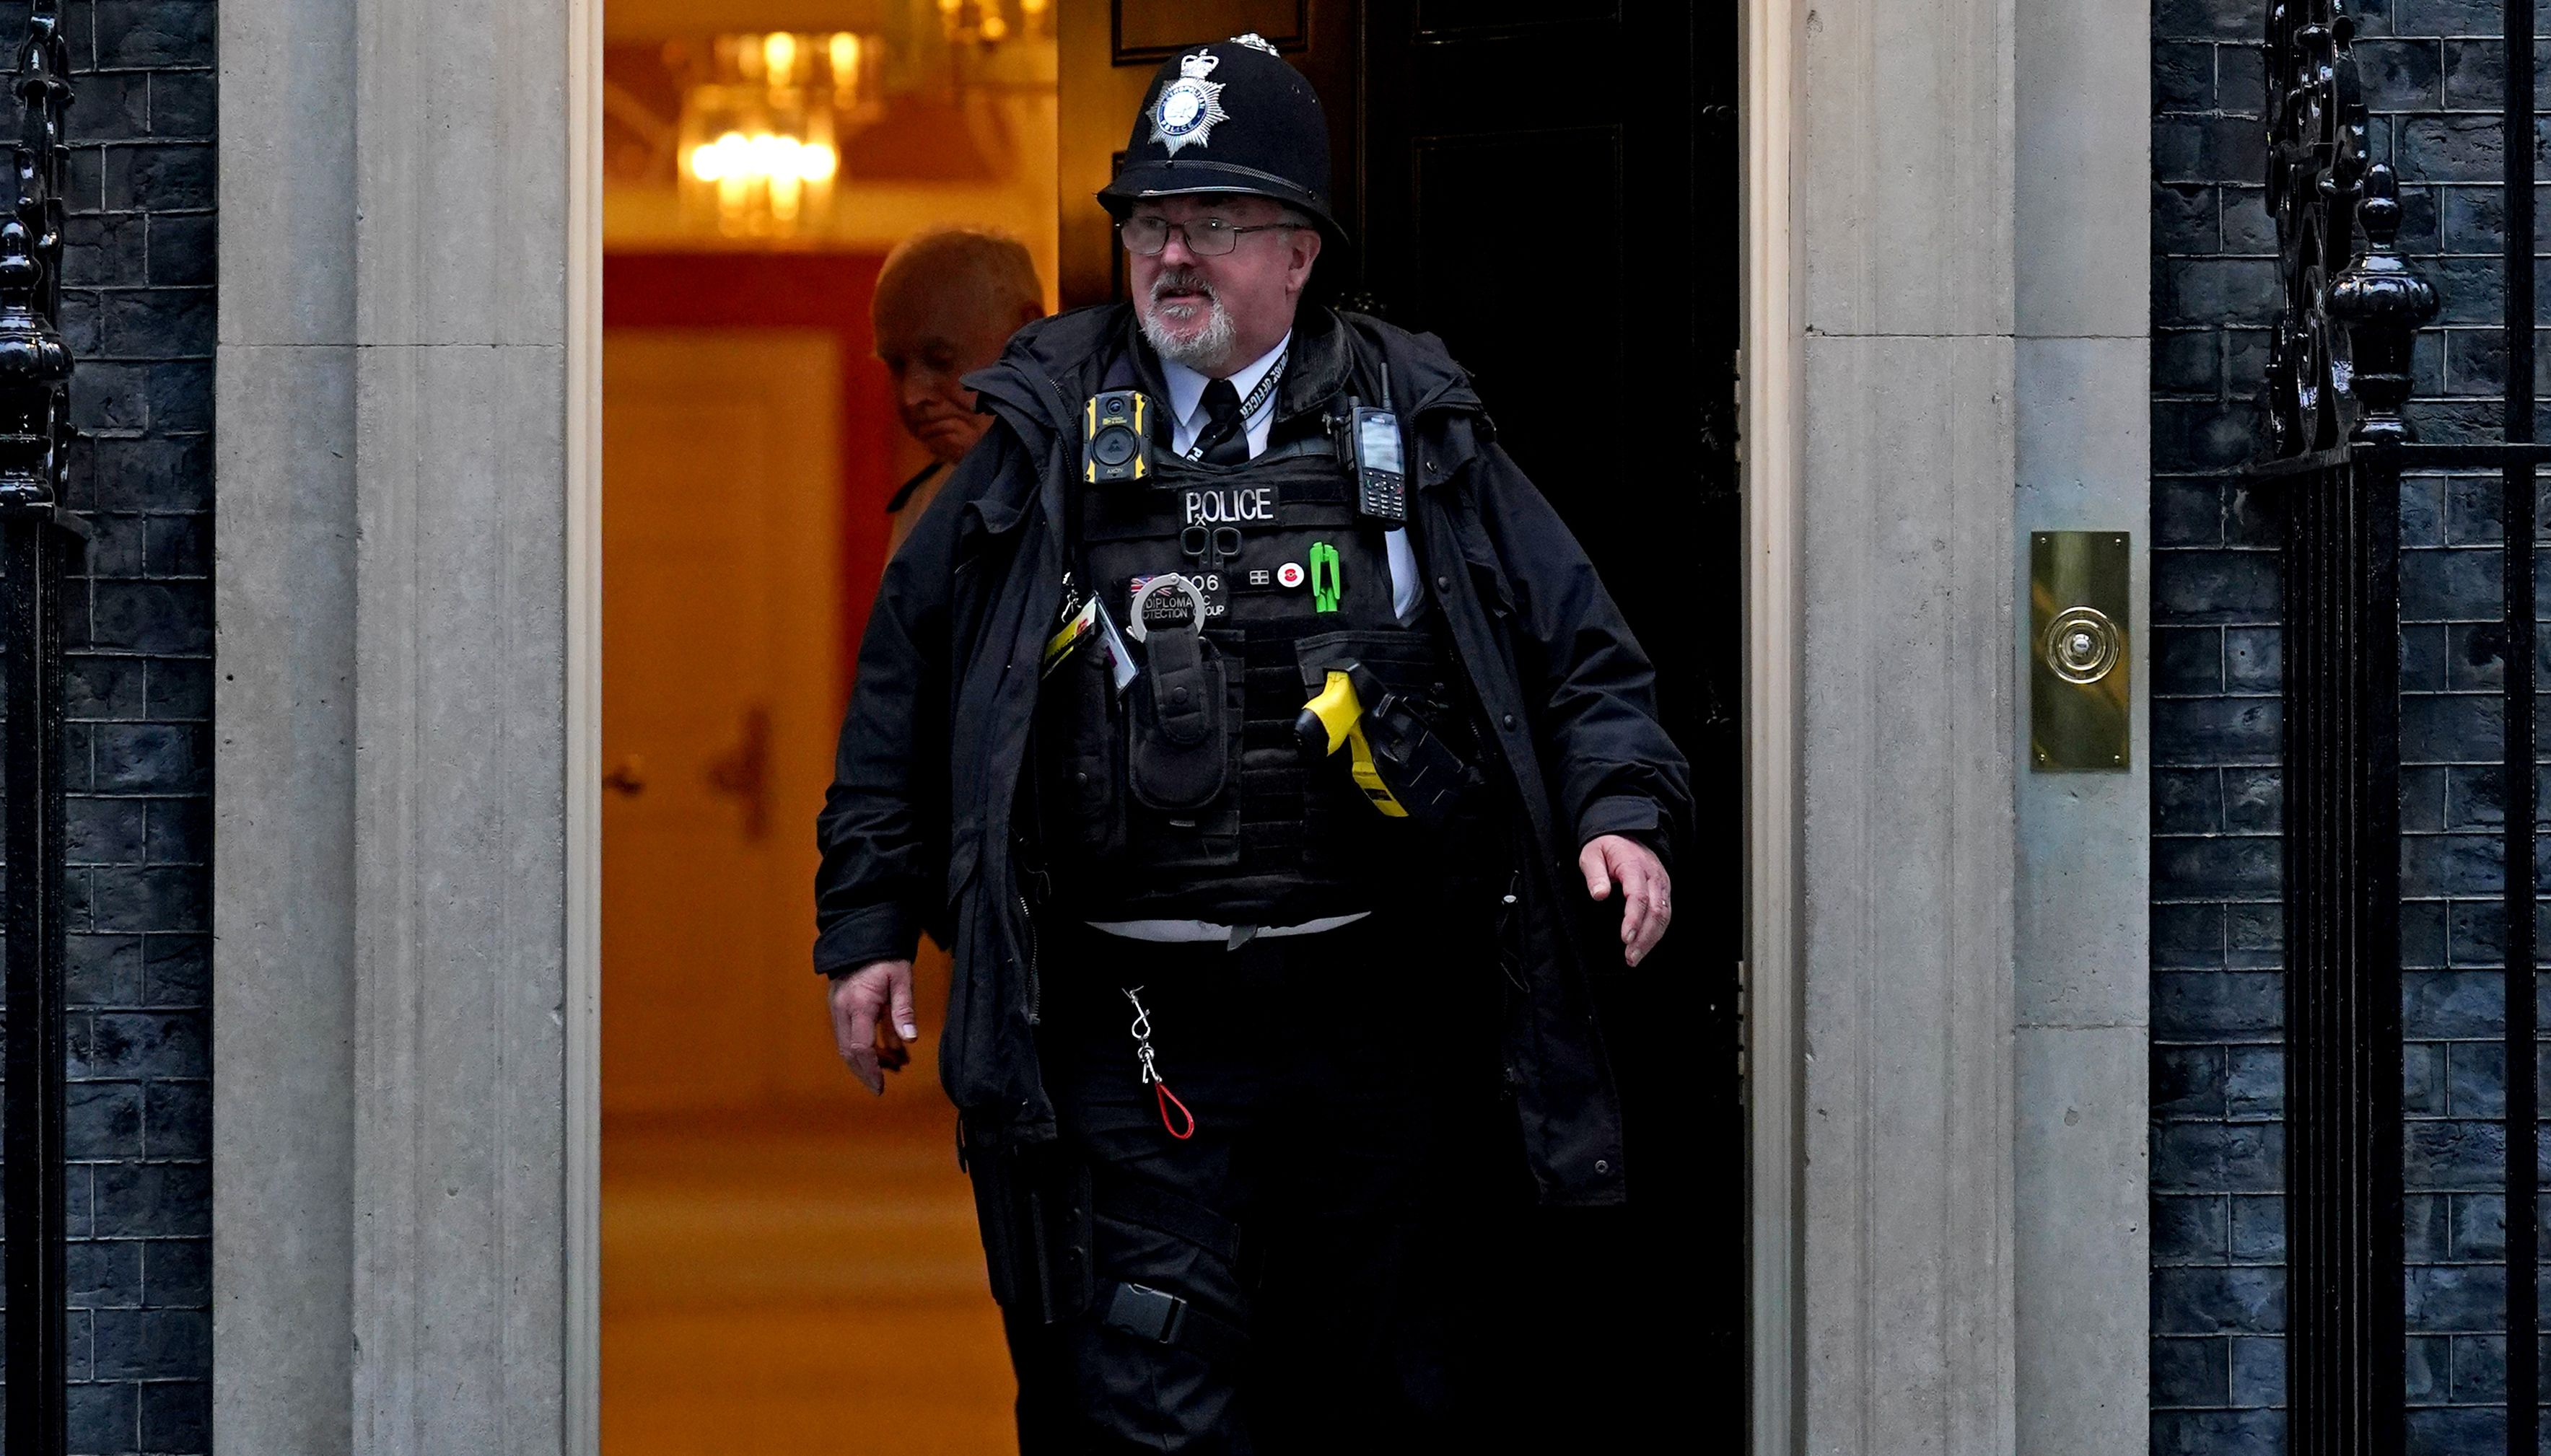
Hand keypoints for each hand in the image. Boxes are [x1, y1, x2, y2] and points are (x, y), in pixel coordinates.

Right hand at [830, 959, 917, 1094]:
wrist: (862, 933)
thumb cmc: (885, 955)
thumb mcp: (901, 979)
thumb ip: (903, 1010)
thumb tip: (909, 1041)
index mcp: (858, 1004)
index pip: (861, 1047)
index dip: (870, 1070)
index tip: (880, 1086)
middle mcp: (842, 1009)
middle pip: (848, 1051)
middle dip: (864, 1072)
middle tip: (879, 1086)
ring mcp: (836, 1007)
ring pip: (845, 1044)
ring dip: (864, 1060)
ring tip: (888, 1068)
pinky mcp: (838, 1005)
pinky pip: (846, 1033)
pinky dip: (861, 1046)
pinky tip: (883, 1050)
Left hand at [1578, 834, 1671, 967]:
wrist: (1625, 834)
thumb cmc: (1606, 846)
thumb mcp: (1591, 854)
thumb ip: (1594, 874)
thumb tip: (1599, 895)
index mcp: (1635, 866)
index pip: (1639, 896)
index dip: (1634, 920)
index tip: (1626, 938)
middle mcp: (1653, 876)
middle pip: (1656, 910)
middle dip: (1645, 937)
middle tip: (1630, 957)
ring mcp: (1662, 884)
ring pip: (1664, 915)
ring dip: (1652, 939)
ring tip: (1635, 957)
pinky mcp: (1664, 891)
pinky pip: (1665, 914)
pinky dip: (1657, 932)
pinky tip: (1645, 946)